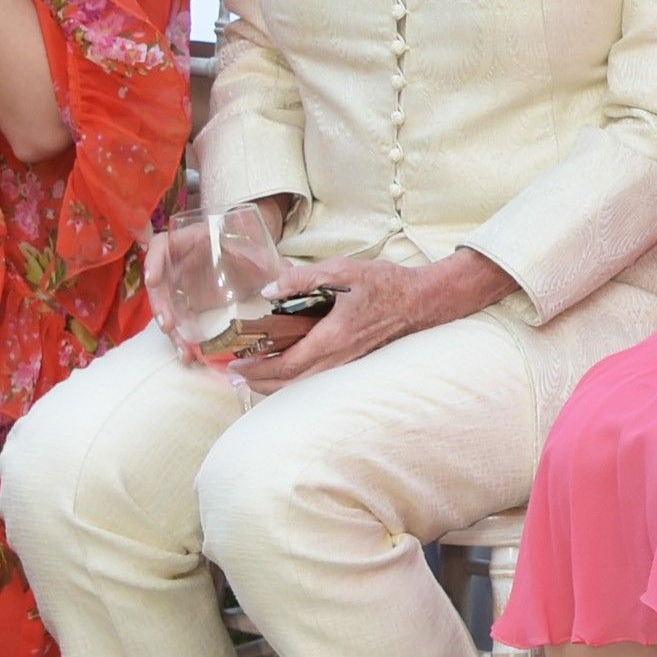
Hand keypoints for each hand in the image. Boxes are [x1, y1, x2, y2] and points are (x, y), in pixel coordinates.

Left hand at [231, 252, 492, 391]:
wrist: (422, 301)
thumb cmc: (386, 285)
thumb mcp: (343, 271)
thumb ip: (303, 278)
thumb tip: (269, 290)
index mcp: (331, 339)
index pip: (286, 365)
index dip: (257, 370)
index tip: (234, 365)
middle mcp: (338, 358)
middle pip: (290, 384)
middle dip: (260, 383)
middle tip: (237, 375)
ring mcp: (347, 362)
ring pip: (304, 384)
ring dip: (276, 384)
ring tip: (255, 375)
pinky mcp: (353, 360)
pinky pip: (317, 378)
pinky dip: (295, 379)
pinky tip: (287, 368)